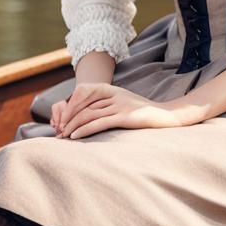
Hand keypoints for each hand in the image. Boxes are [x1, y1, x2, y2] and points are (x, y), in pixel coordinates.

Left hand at [51, 82, 183, 138]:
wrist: (167, 117)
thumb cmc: (144, 113)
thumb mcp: (124, 104)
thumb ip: (108, 105)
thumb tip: (89, 115)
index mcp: (113, 89)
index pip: (84, 92)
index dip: (70, 105)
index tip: (62, 119)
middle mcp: (114, 95)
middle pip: (84, 105)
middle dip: (68, 117)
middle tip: (58, 131)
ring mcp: (119, 105)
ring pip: (88, 113)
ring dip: (72, 125)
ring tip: (63, 136)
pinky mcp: (125, 117)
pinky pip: (99, 122)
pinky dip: (84, 129)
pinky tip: (75, 136)